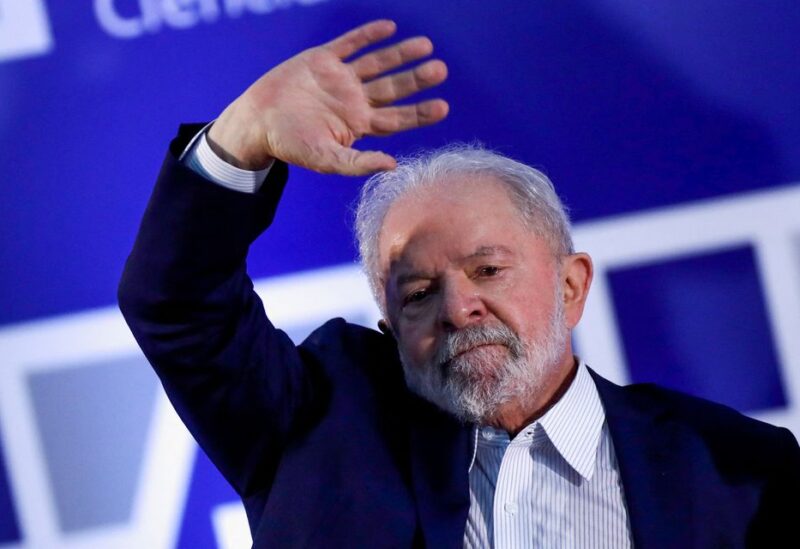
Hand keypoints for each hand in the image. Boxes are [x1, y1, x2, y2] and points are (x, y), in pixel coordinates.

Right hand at [207, 20, 448, 174]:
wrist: (257, 122)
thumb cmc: (292, 145)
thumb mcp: (326, 160)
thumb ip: (358, 163)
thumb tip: (394, 165)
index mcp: (359, 124)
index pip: (397, 118)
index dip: (420, 113)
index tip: (443, 107)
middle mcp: (355, 100)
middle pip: (393, 88)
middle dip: (416, 79)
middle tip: (440, 70)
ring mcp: (340, 78)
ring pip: (377, 63)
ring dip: (400, 54)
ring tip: (426, 46)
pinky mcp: (323, 59)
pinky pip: (350, 43)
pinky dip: (368, 35)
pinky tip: (389, 27)